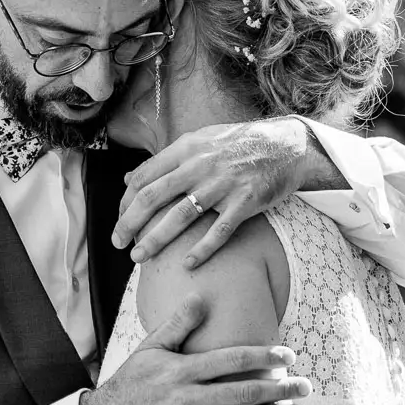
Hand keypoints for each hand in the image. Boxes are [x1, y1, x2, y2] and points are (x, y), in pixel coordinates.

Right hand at [79, 294, 308, 404]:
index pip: (231, 360)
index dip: (263, 356)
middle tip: (306, 386)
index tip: (288, 355)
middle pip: (242, 392)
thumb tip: (201, 296)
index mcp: (180, 370)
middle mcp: (184, 399)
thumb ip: (178, 324)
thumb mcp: (149, 348)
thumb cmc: (131, 383)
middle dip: (279, 388)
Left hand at [113, 117, 315, 266]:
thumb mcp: (200, 141)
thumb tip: (129, 178)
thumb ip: (165, 160)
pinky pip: (219, 230)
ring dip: (155, 239)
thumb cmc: (239, 145)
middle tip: (117, 243)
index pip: (144, 177)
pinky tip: (187, 264)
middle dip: (129, 222)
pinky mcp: (245, 201)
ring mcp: (223, 184)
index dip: (125, 202)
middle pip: (153, 197)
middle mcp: (200, 165)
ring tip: (138, 257)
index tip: (119, 221)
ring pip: (180, 216)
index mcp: (186, 149)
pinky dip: (202, 249)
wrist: (287, 145)